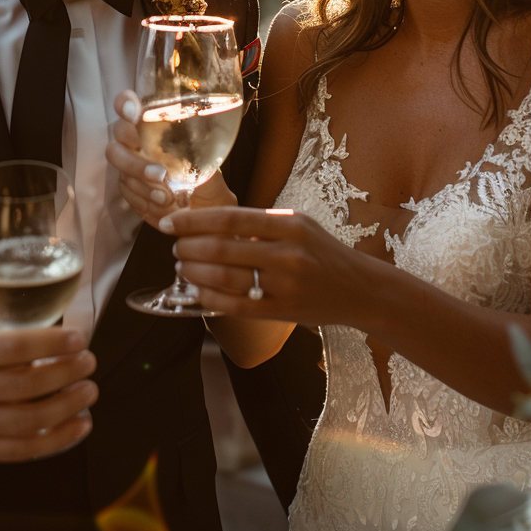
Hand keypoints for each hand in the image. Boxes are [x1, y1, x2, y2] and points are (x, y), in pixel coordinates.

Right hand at [0, 317, 97, 461]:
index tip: (77, 340)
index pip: (12, 347)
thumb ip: (13, 329)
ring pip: (26, 422)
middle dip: (66, 374)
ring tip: (88, 391)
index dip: (50, 343)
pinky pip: (20, 450)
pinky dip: (56, 440)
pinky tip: (79, 424)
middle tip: (89, 363)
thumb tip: (64, 333)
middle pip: (24, 387)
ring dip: (67, 407)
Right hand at [106, 90, 236, 229]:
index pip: (128, 103)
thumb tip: (201, 142)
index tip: (134, 114)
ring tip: (167, 197)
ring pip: (121, 169)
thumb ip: (203, 149)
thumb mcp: (212, 159)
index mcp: (153, 122)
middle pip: (118, 139)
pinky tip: (163, 205)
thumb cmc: (208, 176)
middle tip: (160, 174)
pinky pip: (126, 191)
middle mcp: (136, 139)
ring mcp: (128, 162)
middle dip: (135, 159)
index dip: (125, 104)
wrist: (205, 208)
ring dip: (144, 184)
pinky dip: (144, 200)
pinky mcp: (127, 186)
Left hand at [162, 206, 361, 326]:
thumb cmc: (323, 252)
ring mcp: (283, 286)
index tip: (170, 222)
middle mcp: (287, 254)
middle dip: (188, 246)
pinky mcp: (280, 312)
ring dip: (193, 270)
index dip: (193, 220)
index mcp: (290, 225)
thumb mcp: (299, 224)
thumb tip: (211, 219)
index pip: (230, 218)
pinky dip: (208, 295)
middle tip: (174, 245)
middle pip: (221, 248)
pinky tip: (196, 288)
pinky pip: (234, 305)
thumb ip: (261, 222)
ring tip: (182, 264)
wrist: (360, 289)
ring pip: (224, 277)